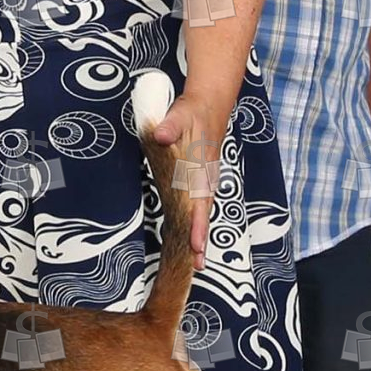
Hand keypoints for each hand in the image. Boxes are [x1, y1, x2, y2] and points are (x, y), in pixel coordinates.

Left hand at [147, 93, 223, 259]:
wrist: (209, 104)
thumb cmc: (193, 111)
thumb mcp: (181, 113)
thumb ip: (170, 125)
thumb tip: (161, 136)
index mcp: (201, 168)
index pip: (200, 201)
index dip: (198, 224)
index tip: (196, 245)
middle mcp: (205, 178)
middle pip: (203, 214)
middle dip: (201, 241)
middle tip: (198, 266)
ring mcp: (204, 180)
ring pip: (202, 212)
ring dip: (200, 235)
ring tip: (197, 261)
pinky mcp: (199, 180)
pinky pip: (199, 206)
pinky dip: (197, 223)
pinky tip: (194, 238)